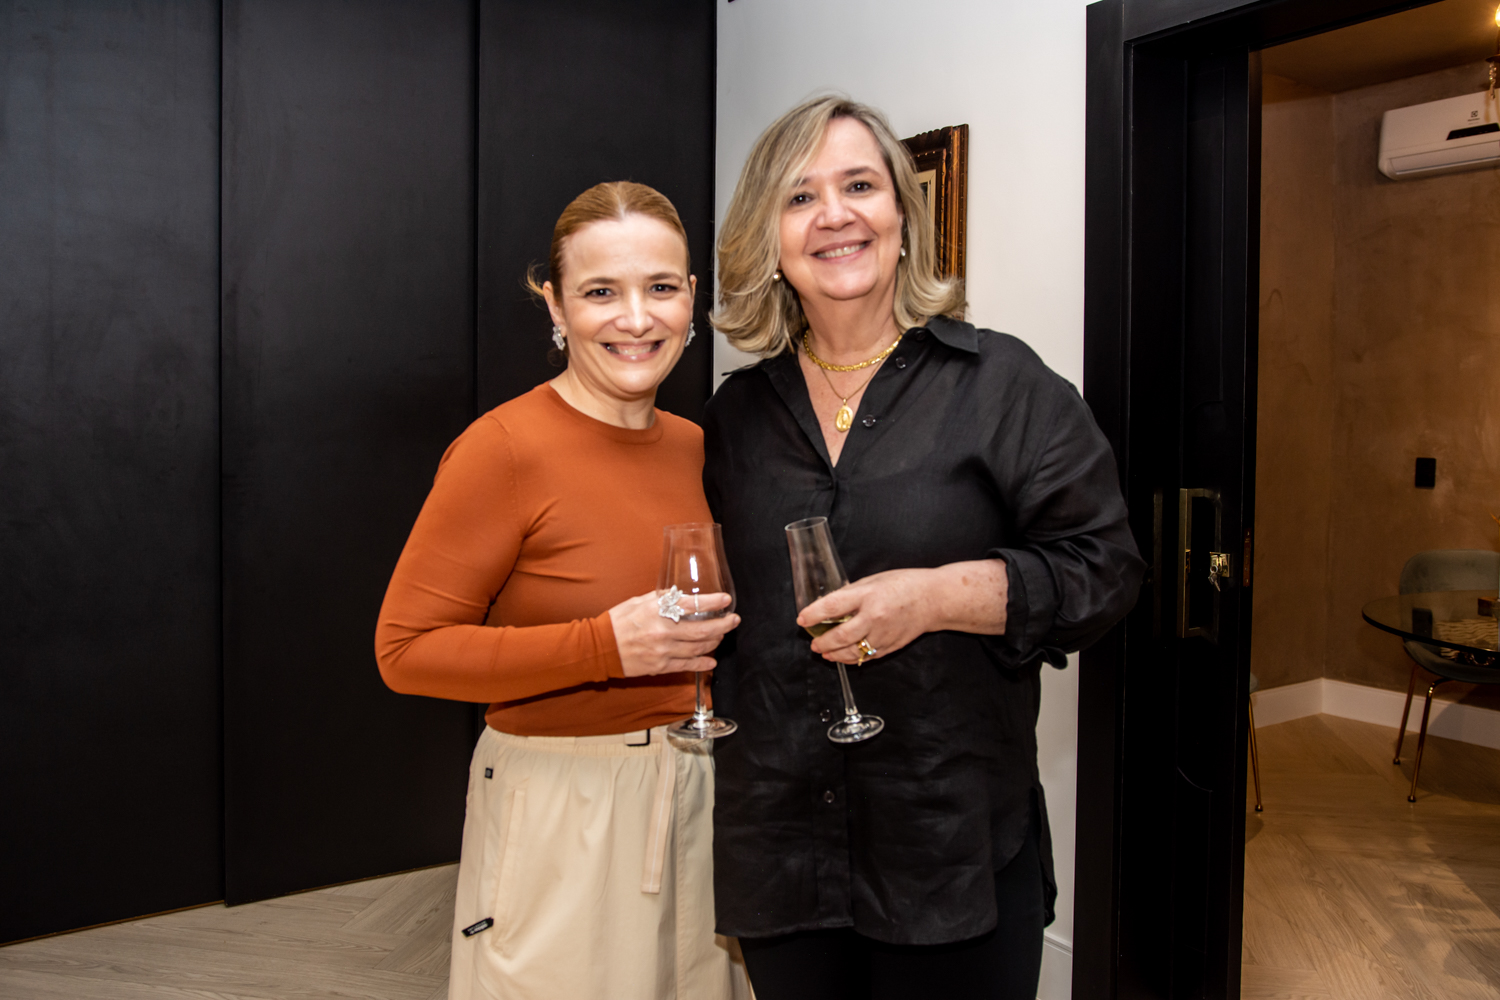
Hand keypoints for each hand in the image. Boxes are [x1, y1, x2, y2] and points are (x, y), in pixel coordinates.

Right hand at [610, 591, 738, 676]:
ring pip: (698, 648)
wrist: (600, 648)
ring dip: (714, 642)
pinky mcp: (661, 666)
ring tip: (722, 636)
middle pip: (702, 630)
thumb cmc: (618, 621)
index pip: (691, 605)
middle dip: (722, 625)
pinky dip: (703, 664)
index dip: (712, 602)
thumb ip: (661, 598)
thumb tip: (681, 595)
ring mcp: (663, 651)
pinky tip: (712, 661)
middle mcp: (663, 632)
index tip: (726, 600)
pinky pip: (687, 666)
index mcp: (657, 611)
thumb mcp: (639, 602)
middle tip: (733, 620)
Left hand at [795, 560, 1007, 664]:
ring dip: (834, 654)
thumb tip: (829, 605)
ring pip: (852, 652)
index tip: (802, 619)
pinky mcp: (890, 646)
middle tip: (813, 643)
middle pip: (840, 636)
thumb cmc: (905, 584)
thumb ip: (852, 593)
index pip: (833, 606)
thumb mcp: (874, 580)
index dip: (814, 615)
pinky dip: (852, 658)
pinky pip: (866, 657)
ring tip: (824, 652)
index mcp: (869, 595)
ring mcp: (883, 635)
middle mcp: (875, 617)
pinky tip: (843, 656)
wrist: (934, 599)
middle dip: (822, 642)